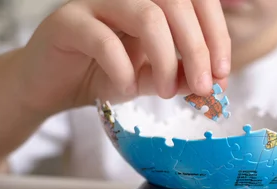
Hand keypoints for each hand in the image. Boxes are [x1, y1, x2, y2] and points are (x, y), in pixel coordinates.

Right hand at [15, 0, 230, 114]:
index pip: (197, 0)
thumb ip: (180, 76)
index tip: (223, 72)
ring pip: (146, 15)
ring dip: (165, 60)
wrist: (53, 85)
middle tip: (203, 88)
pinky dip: (123, 69)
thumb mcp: (153, 77)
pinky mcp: (68, 22)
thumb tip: (213, 82)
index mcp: (152, 2)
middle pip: (177, 3)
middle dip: (197, 49)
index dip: (216, 34)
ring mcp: (96, 3)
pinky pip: (103, 39)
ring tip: (165, 92)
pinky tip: (126, 88)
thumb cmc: (104, 74)